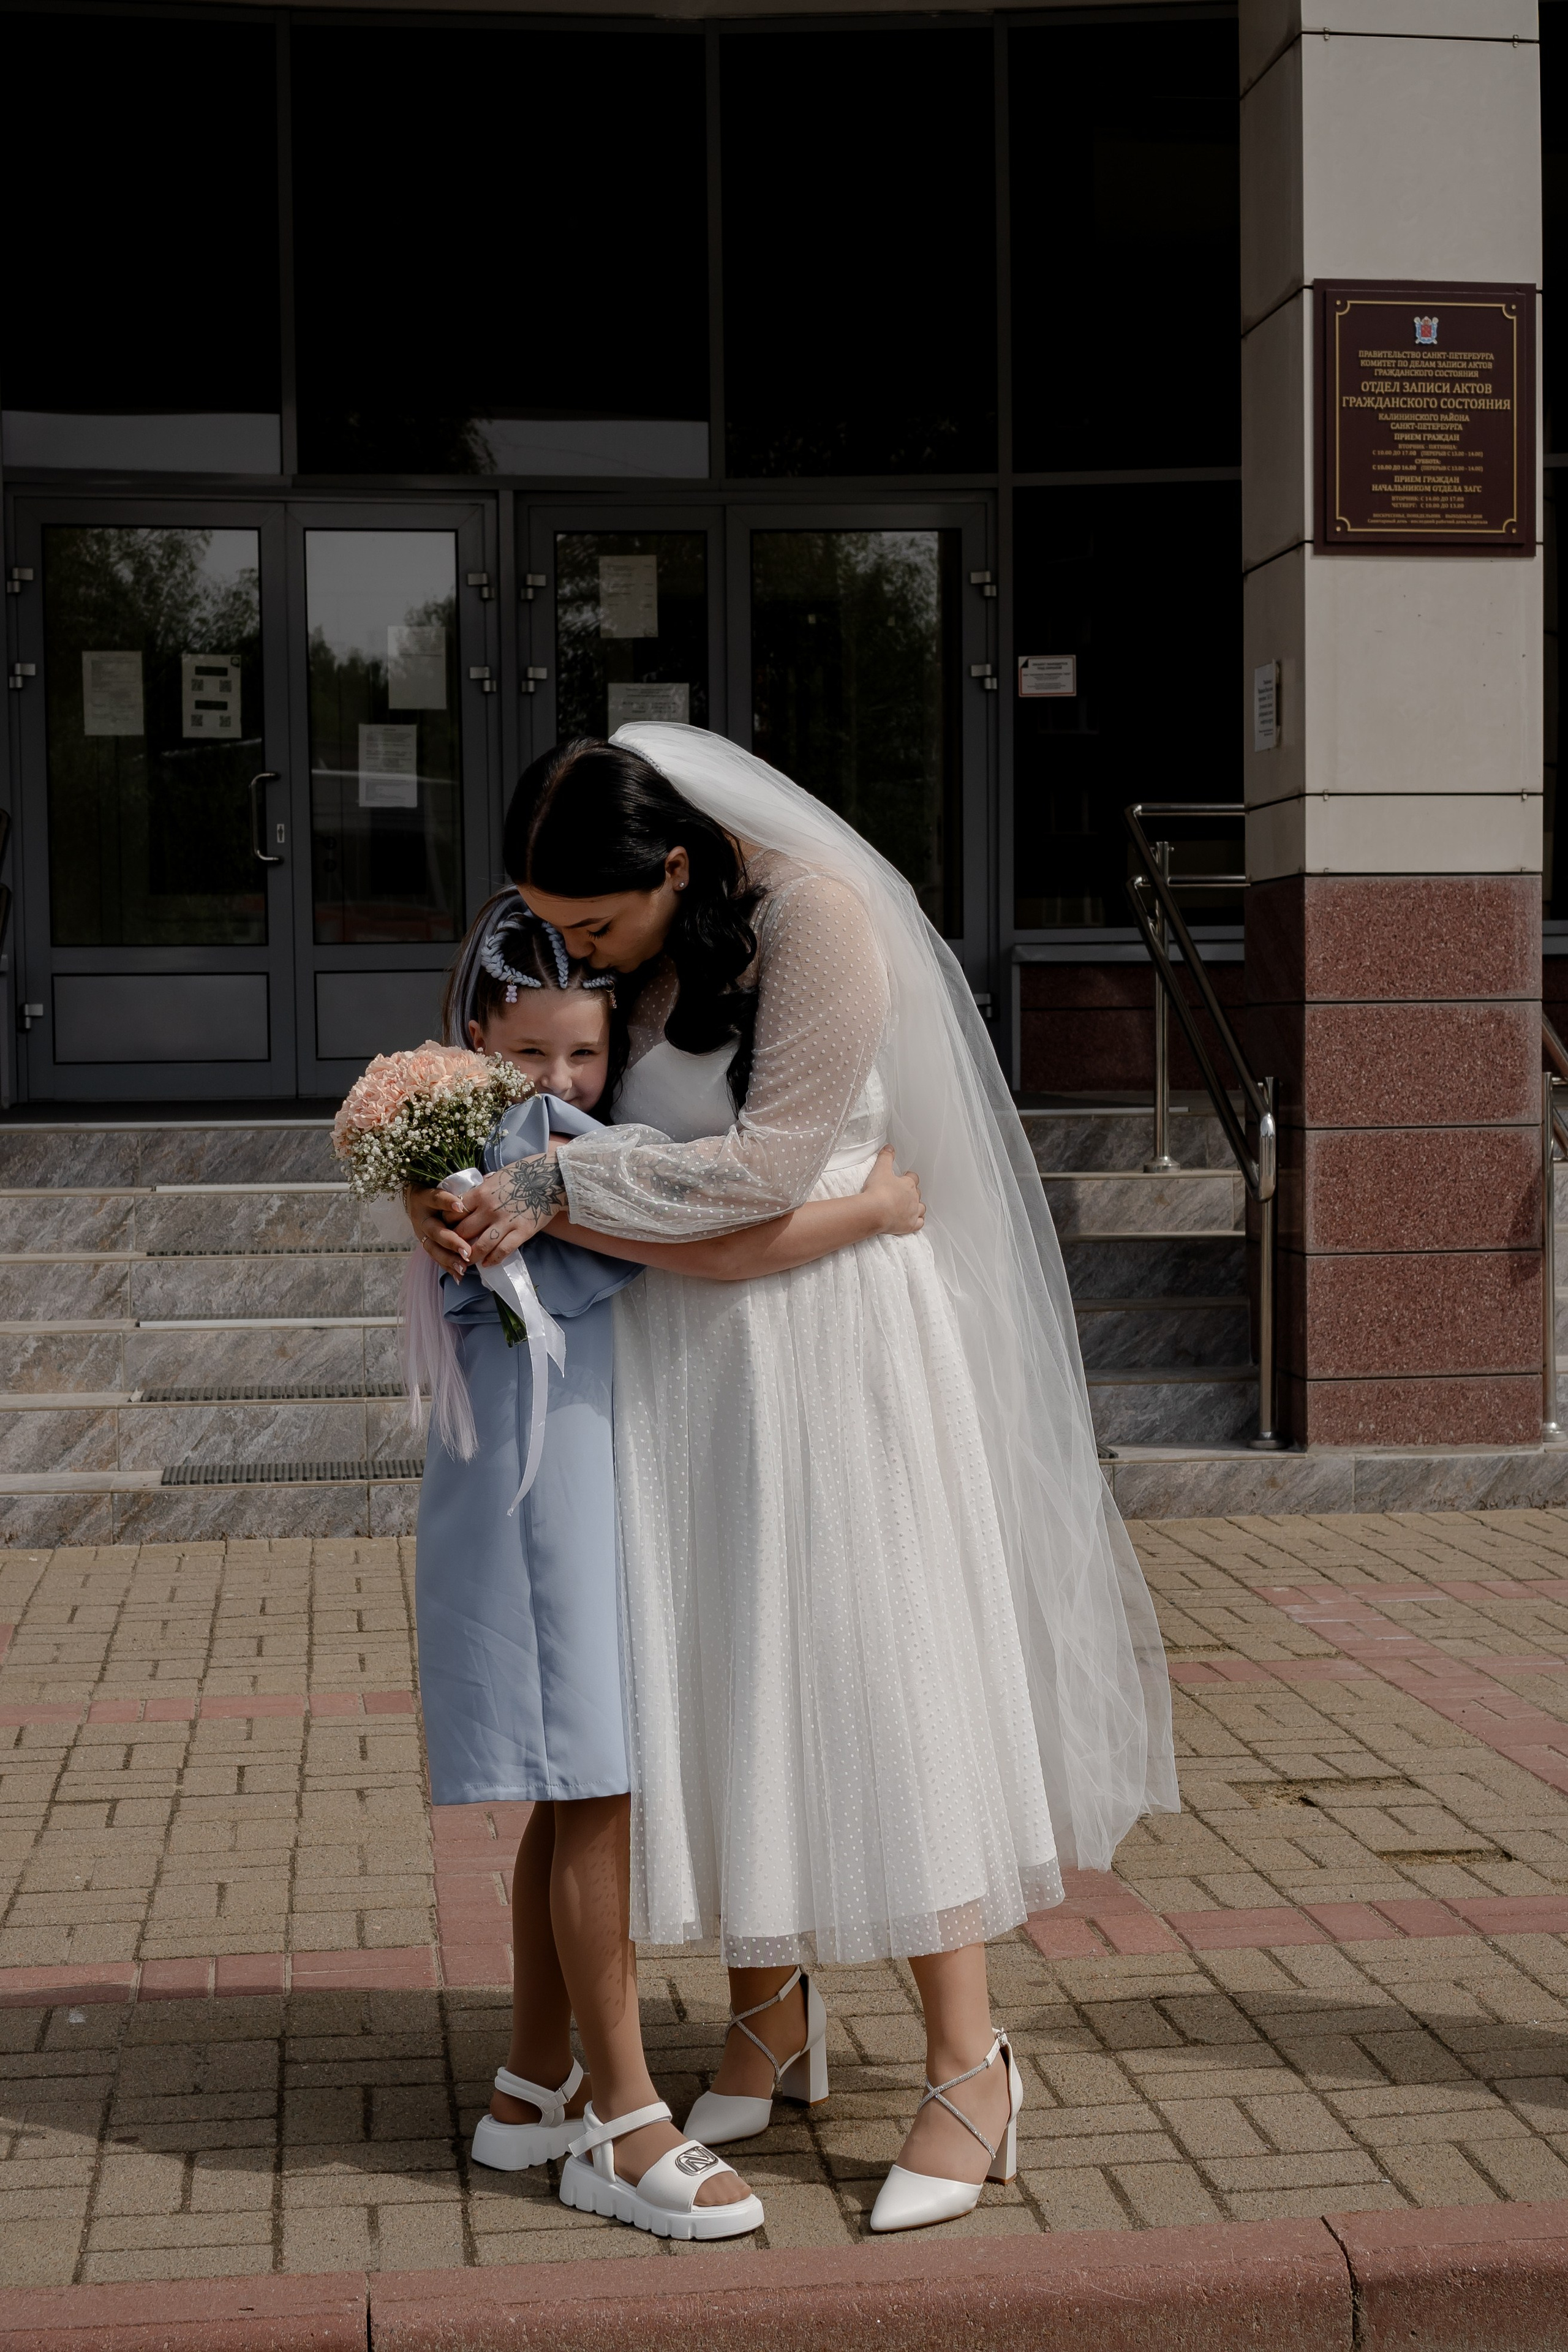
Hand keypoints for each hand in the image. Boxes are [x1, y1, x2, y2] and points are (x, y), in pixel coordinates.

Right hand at [405, 1184, 470, 1276]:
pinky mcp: (425, 1244)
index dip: (446, 1203)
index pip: (436, 1199)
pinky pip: (436, 1258)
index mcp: (425, 1198)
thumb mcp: (445, 1184)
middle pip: (434, 1230)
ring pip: (433, 1248)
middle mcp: (422, 1217)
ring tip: (464, 1267)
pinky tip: (460, 1276)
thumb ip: (463, 1187)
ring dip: (449, 1259)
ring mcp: (421, 1233)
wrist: (415, 1199)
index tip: (461, 1207)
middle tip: (466, 1250)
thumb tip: (489, 1178)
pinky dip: (448, 1267)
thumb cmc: (438, 1190)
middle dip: (450, 1241)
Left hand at [452, 1141, 567, 1265]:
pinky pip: (503, 1251)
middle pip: (463, 1232)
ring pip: (480, 1247)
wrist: (551, 1177)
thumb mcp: (496, 1176)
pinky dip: (492, 1260)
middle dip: (456, 1242)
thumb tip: (468, 1200)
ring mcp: (506, 1222)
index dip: (448, 1223)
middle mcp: (489, 1209)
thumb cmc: (524, 1173)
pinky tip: (488, 1263)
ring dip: (470, 1257)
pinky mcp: (522, 1232)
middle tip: (454, 1248)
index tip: (449, 1228)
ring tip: (467, 1262)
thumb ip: (481, 1190)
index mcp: (481, 1193)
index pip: (454, 1213)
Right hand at [861, 1145, 924, 1235]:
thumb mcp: (880, 1169)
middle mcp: (913, 1198)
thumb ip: (886, 1157)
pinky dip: (917, 1222)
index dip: (909, 1177)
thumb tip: (890, 1147)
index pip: (913, 1178)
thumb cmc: (877, 1191)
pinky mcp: (909, 1225)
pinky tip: (913, 1221)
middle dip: (912, 1192)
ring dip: (917, 1207)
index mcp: (907, 1184)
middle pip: (917, 1193)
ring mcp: (912, 1212)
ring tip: (910, 1207)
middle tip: (903, 1193)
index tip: (904, 1177)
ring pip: (921, 1208)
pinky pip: (919, 1224)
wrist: (875, 1211)